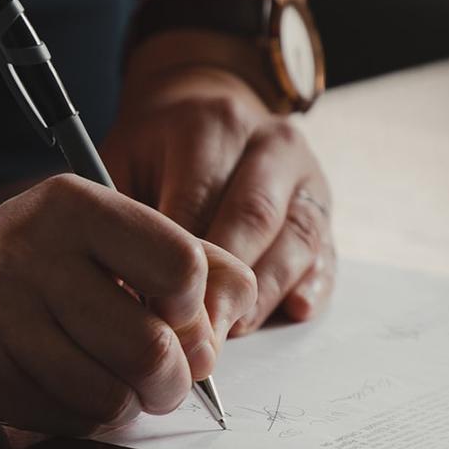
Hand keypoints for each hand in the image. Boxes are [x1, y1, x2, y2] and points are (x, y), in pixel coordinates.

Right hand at [0, 177, 255, 434]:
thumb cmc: (36, 261)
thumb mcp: (104, 232)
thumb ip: (186, 258)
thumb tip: (233, 316)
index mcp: (74, 207)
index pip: (181, 266)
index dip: (196, 308)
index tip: (177, 315)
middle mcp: (31, 256)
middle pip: (151, 348)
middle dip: (174, 379)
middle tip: (165, 377)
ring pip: (112, 397)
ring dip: (128, 405)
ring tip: (115, 383)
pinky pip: (68, 422)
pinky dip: (84, 419)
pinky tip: (67, 389)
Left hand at [100, 66, 335, 334]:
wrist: (204, 112)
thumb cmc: (154, 153)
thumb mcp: (122, 163)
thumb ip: (122, 218)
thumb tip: (122, 291)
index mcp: (213, 125)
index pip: (198, 201)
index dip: (178, 263)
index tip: (156, 311)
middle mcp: (270, 144)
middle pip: (254, 220)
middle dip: (225, 285)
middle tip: (197, 336)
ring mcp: (306, 175)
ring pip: (296, 238)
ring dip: (265, 294)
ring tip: (232, 332)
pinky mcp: (324, 207)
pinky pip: (327, 251)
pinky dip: (313, 284)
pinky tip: (294, 310)